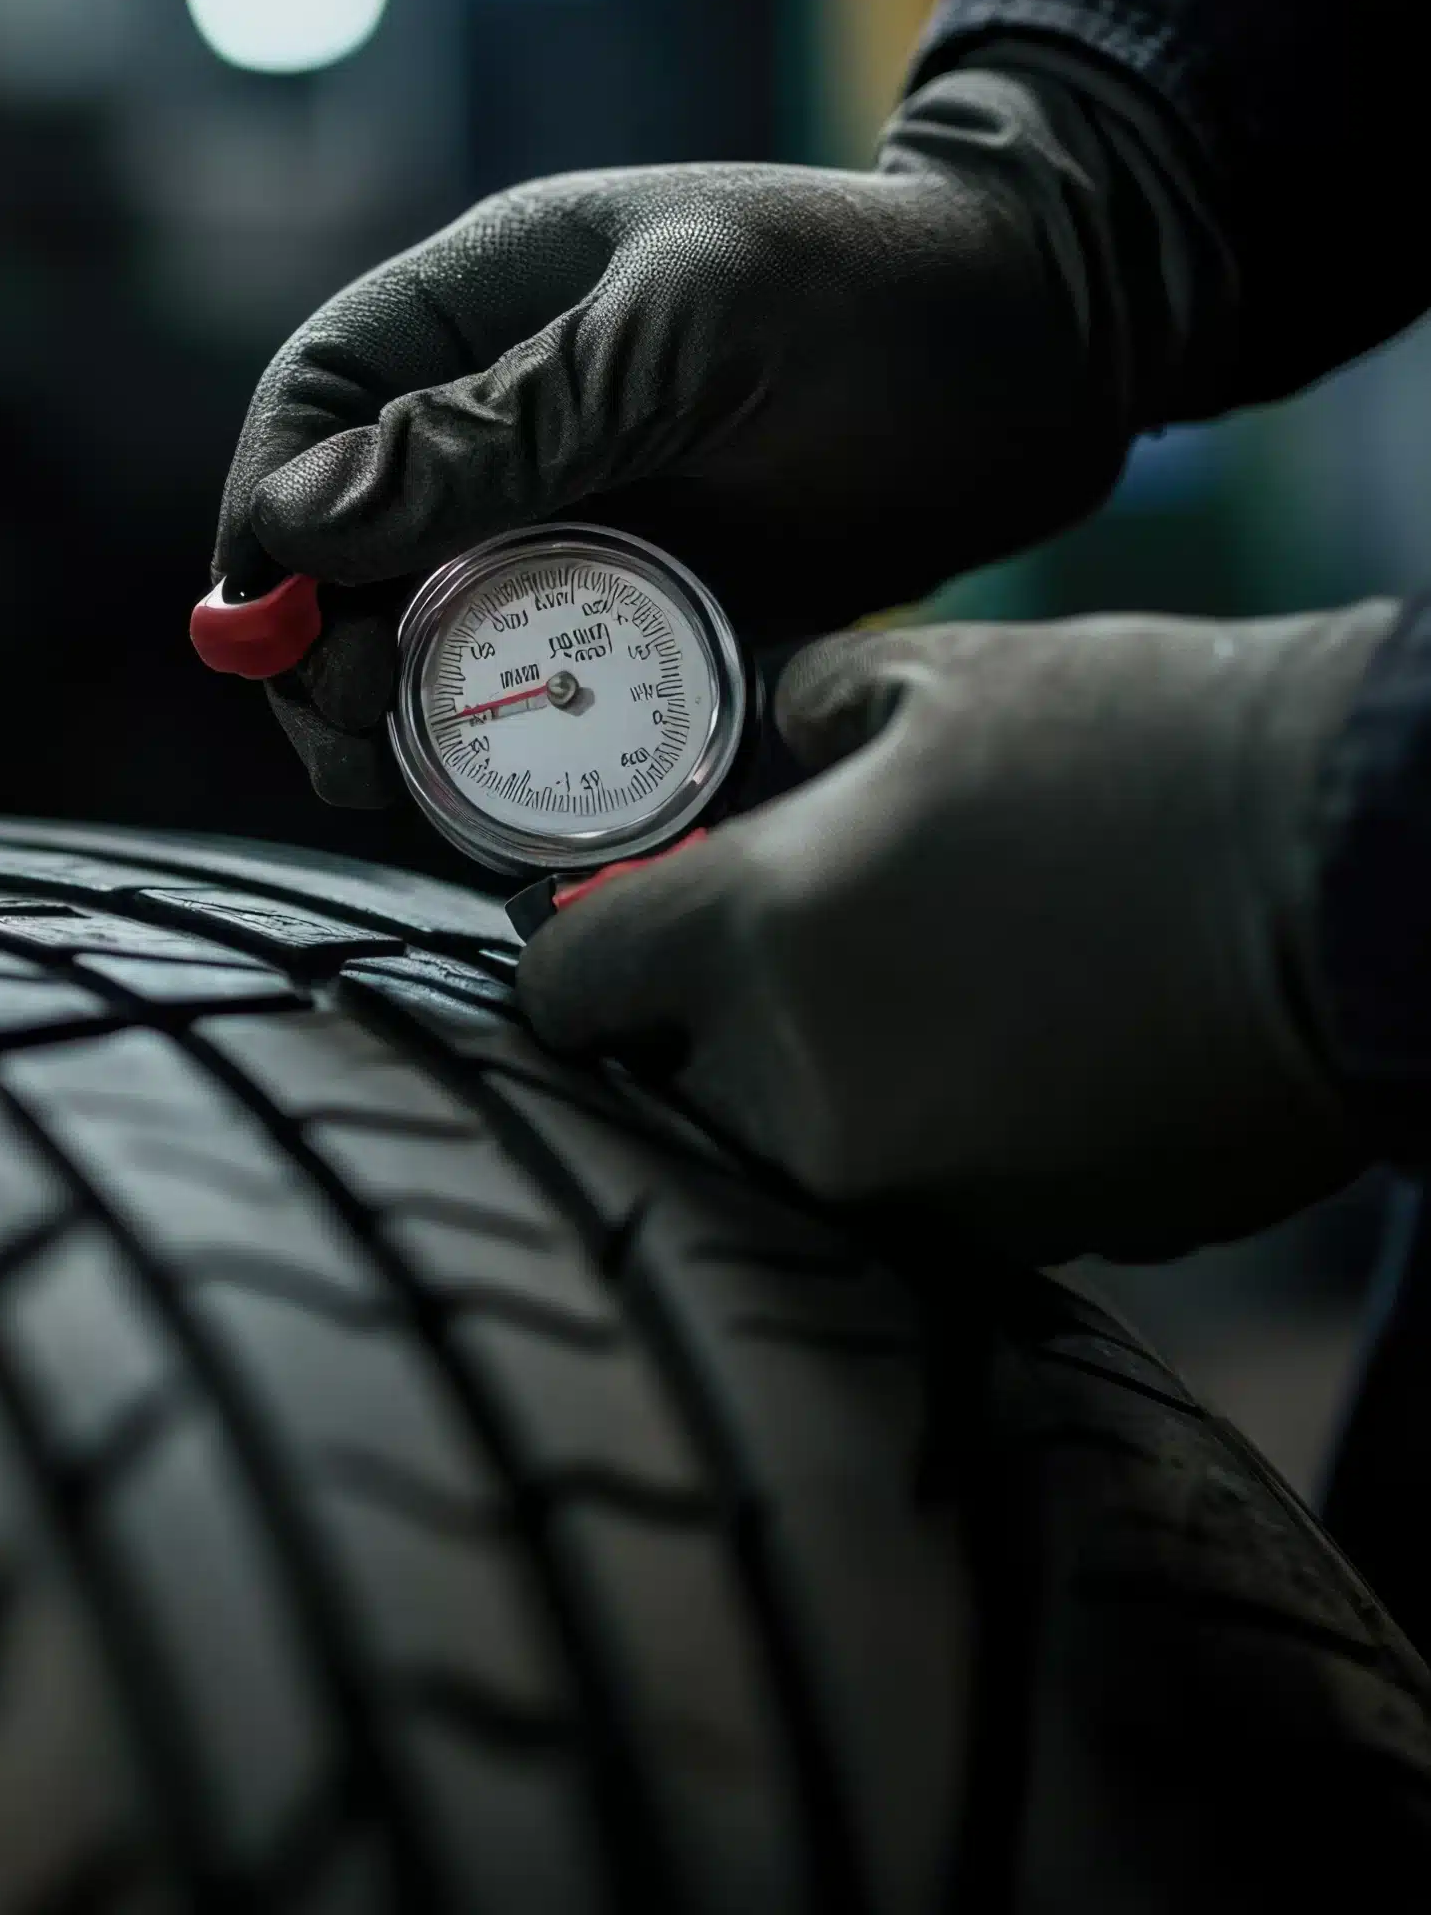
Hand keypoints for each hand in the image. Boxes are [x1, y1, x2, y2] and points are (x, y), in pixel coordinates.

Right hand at [213, 67, 1144, 805]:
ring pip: (438, 634)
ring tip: (432, 791)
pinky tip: (537, 800)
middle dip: (327, 650)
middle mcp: (505, 418)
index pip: (312, 413)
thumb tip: (299, 523)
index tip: (279, 640)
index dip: (272, 528)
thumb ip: (501, 427)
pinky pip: (549, 690)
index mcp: (480, 310)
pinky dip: (524, 748)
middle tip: (362, 744)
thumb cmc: (869, 295)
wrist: (1053, 353)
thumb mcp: (679, 335)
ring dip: (413, 718)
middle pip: (348, 549)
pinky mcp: (651, 604)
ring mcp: (577, 518)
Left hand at [517, 605, 1397, 1263]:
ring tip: (936, 988)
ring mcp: (924, 1190)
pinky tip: (1029, 1045)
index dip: (584, 958)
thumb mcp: (954, 676)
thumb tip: (789, 731)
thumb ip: (818, 707)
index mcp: (757, 942)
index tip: (620, 940)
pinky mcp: (1039, 1242)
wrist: (1364, 880)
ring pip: (805, 1153)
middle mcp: (808, 1096)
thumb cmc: (1150, 750)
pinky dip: (951, 1133)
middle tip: (795, 956)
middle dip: (709, 1034)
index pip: (568, 993)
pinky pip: (933, 1194)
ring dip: (833, 1085)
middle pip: (677, 1093)